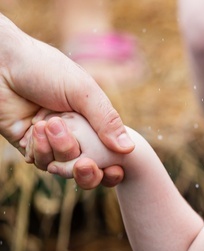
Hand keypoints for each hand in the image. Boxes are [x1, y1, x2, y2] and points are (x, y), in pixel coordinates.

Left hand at [0, 15, 130, 185]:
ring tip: (49, 124)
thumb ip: (107, 120)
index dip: (114, 168)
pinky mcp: (28, 145)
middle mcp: (74, 134)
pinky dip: (41, 150)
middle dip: (88, 172)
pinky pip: (41, 161)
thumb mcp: (84, 91)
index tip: (116, 170)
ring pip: (64, 167)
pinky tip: (36, 128)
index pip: (109, 154)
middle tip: (85, 164)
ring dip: (60, 150)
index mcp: (92, 121)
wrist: (1, 62)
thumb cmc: (44, 68)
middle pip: (88, 169)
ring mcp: (50, 141)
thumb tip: (128, 149)